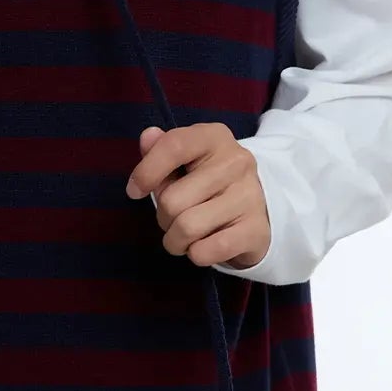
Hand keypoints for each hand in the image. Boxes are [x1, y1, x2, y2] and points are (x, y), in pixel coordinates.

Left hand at [125, 123, 270, 269]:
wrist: (257, 211)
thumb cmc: (209, 184)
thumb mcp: (185, 162)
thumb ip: (161, 150)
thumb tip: (148, 137)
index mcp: (215, 138)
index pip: (174, 146)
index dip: (146, 172)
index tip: (134, 191)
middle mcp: (237, 162)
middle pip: (172, 200)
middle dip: (163, 217)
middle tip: (174, 218)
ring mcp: (249, 196)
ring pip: (186, 228)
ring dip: (175, 240)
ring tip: (185, 235)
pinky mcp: (255, 230)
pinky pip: (205, 251)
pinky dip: (195, 254)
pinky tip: (204, 246)